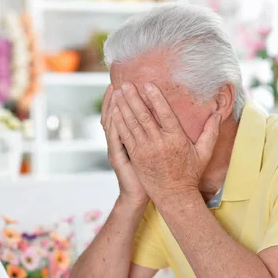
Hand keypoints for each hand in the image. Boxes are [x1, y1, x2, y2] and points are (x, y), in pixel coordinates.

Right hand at [101, 85, 148, 206]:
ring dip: (114, 106)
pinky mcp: (118, 156)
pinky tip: (116, 112)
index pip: (124, 116)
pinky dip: (114, 123)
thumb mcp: (150, 153)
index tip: (126, 85)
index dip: (124, 101)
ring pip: (112, 123)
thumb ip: (153, 137)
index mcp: (129, 139)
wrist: (139, 195)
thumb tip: (165, 122)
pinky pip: (114, 137)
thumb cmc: (149, 176)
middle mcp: (120, 142)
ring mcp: (117, 148)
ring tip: (115, 91)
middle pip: (115, 115)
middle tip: (118, 82)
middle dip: (117, 99)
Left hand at [112, 82, 220, 202]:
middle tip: (125, 83)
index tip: (148, 84)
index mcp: (176, 139)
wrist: (174, 196)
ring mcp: (145, 150)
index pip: (165, 114)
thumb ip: (211, 131)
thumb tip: (218, 113)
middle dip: (133, 98)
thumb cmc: (190, 174)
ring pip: (131, 124)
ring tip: (117, 92)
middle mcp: (159, 143)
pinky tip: (115, 111)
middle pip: (144, 116)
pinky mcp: (136, 157)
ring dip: (123, 107)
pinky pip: (125, 136)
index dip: (156, 98)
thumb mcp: (204, 153)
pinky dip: (119, 123)